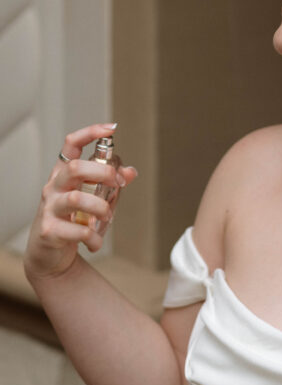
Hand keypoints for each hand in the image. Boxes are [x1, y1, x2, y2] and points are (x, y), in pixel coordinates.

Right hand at [24, 124, 137, 282]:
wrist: (49, 255)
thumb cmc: (71, 220)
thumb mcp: (92, 198)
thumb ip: (110, 184)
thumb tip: (130, 172)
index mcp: (63, 173)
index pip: (71, 144)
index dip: (90, 132)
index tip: (111, 129)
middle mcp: (54, 187)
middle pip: (75, 168)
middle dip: (102, 172)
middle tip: (117, 183)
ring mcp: (49, 208)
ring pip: (76, 199)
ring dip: (101, 207)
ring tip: (108, 217)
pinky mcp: (50, 231)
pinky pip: (78, 231)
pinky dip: (94, 237)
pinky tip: (95, 242)